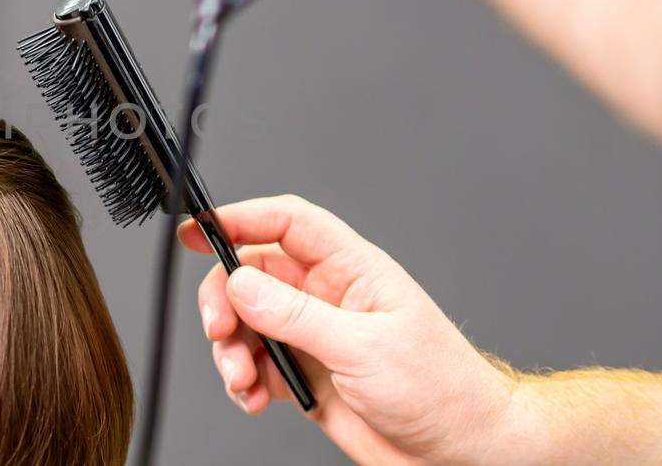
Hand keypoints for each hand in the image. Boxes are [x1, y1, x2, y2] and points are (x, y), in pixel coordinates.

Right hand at [181, 195, 531, 463]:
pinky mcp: (306, 376)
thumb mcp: (364, 348)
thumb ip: (297, 316)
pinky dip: (243, 381)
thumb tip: (243, 285)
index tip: (200, 230)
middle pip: (253, 276)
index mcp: (352, 271)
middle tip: (220, 330)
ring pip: (247, 324)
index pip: (289, 224)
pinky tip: (255, 397)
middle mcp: (328, 298)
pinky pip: (255, 366)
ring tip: (244, 379)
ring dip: (232, 351)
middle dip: (225, 301)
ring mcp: (314, 337)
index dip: (242, 218)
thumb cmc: (440, 389)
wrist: (461, 450)